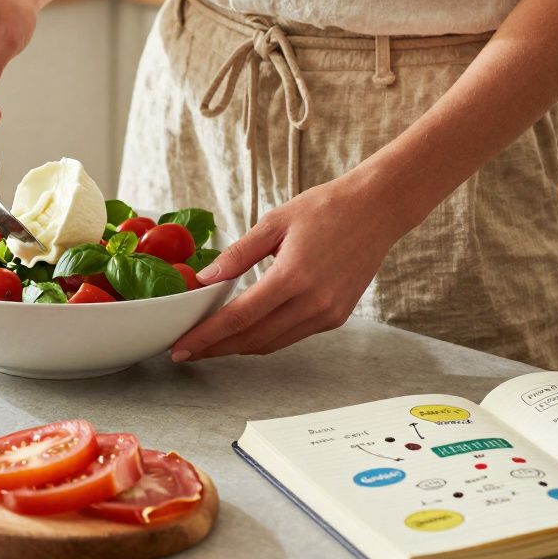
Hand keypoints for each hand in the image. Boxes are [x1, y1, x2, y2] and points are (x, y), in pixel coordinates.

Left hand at [170, 174, 410, 360]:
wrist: (377, 209)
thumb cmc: (325, 208)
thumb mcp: (274, 223)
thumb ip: (237, 255)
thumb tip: (203, 280)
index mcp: (292, 277)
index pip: (238, 318)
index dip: (205, 337)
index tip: (180, 348)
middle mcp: (312, 303)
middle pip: (252, 339)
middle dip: (215, 349)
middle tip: (185, 350)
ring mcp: (328, 314)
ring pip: (272, 344)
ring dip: (238, 347)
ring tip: (209, 344)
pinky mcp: (337, 316)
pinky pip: (292, 336)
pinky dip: (264, 337)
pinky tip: (245, 331)